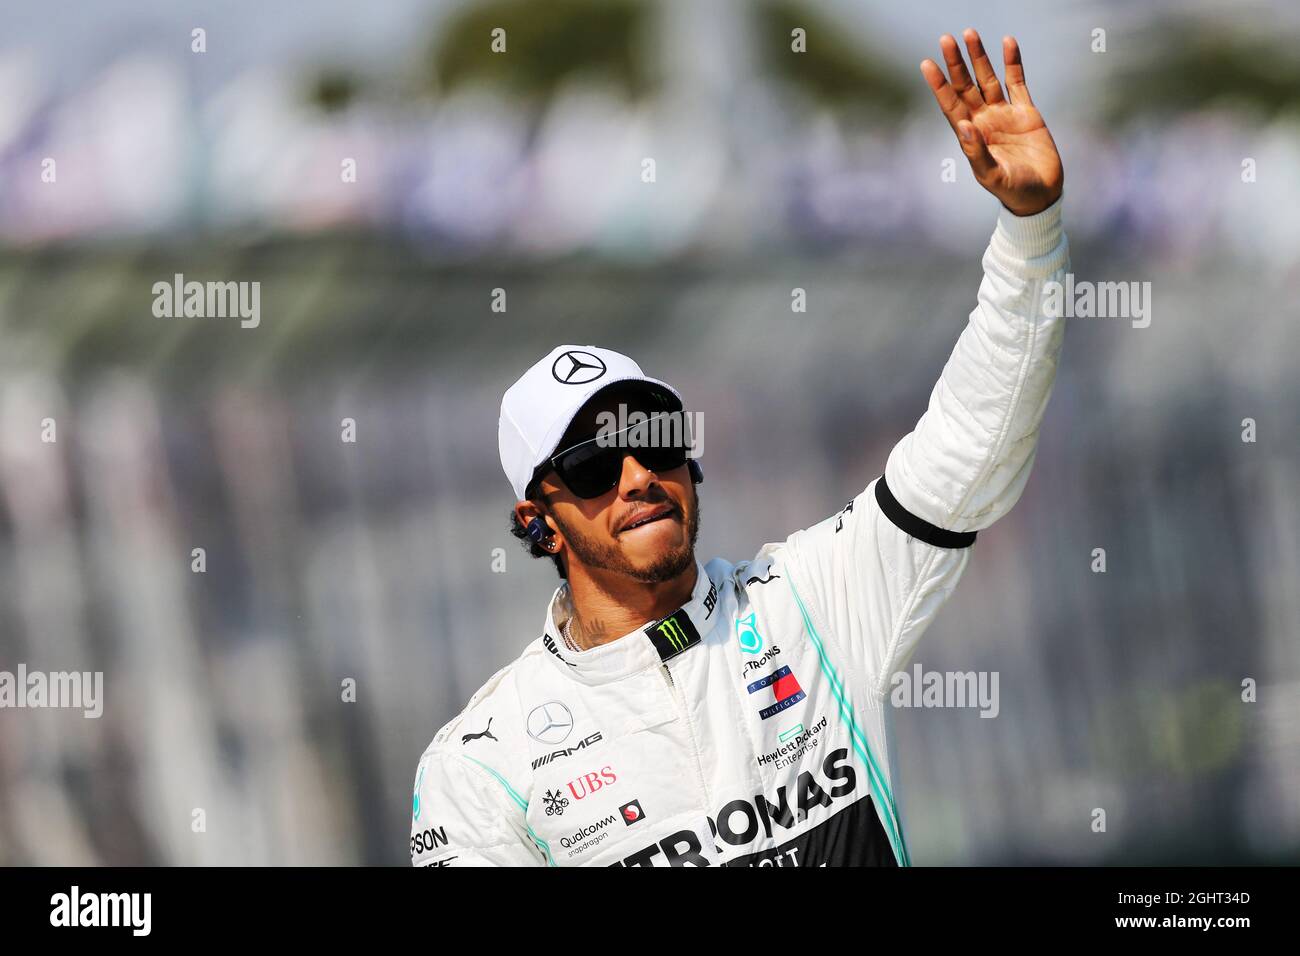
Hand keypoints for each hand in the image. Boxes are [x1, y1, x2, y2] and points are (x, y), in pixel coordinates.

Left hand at [921, 30, 1062, 216]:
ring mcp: (1004, 114)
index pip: (950, 105)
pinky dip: (1012, 63)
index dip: (939, 85)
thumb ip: (977, 153)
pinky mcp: (1026, 111)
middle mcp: (983, 120)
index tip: (927, 64)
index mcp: (970, 136)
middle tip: (946, 39)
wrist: (1041, 194)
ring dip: (979, 58)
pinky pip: (1017, 81)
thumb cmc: (1012, 190)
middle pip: (965, 86)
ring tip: (970, 33)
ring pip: (987, 79)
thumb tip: (964, 126)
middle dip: (955, 64)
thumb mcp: (991, 175)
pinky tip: (1007, 42)